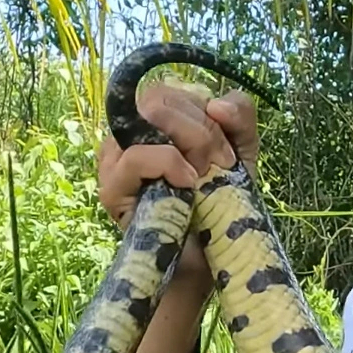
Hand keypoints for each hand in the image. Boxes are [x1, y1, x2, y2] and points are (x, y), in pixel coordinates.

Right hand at [97, 84, 258, 285]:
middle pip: (161, 97)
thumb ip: (240, 116)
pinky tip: (188, 182)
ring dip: (191, 141)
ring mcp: (114, 160)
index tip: (227, 149)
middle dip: (202, 128)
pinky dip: (166, 163)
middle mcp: (129, 135)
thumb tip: (216, 103)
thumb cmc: (220, 206)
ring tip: (206, 176)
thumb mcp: (241, 153)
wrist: (209, 262)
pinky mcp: (111, 190)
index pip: (173, 90)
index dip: (205, 111)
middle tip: (221, 165)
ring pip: (148, 116)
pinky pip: (134, 157)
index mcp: (154, 122)